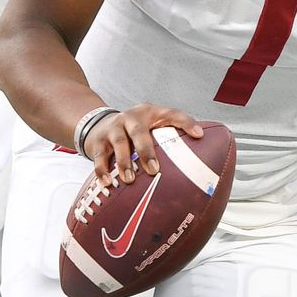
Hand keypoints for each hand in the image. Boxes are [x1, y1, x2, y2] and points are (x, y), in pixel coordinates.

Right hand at [80, 103, 204, 183]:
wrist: (97, 124)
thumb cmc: (133, 132)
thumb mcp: (151, 128)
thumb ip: (168, 140)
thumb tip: (196, 165)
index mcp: (151, 114)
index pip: (172, 114)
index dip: (186, 122)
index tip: (199, 135)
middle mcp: (132, 118)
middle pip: (139, 131)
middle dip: (146, 151)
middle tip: (153, 170)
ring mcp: (113, 128)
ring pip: (118, 143)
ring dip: (124, 162)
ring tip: (129, 179)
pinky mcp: (98, 140)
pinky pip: (100, 156)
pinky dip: (102, 170)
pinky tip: (107, 183)